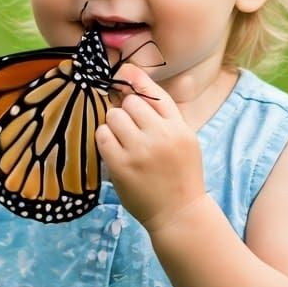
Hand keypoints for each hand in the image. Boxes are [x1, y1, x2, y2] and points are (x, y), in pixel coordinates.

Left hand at [96, 67, 205, 233]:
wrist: (178, 214)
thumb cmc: (180, 174)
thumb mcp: (185, 139)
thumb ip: (166, 113)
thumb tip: (136, 80)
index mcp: (178, 128)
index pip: (155, 93)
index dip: (136, 79)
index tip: (124, 72)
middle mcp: (161, 136)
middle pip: (131, 102)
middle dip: (127, 110)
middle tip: (130, 126)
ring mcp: (140, 151)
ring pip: (114, 116)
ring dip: (114, 124)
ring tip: (123, 139)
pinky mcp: (121, 166)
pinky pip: (102, 136)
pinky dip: (105, 138)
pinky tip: (114, 149)